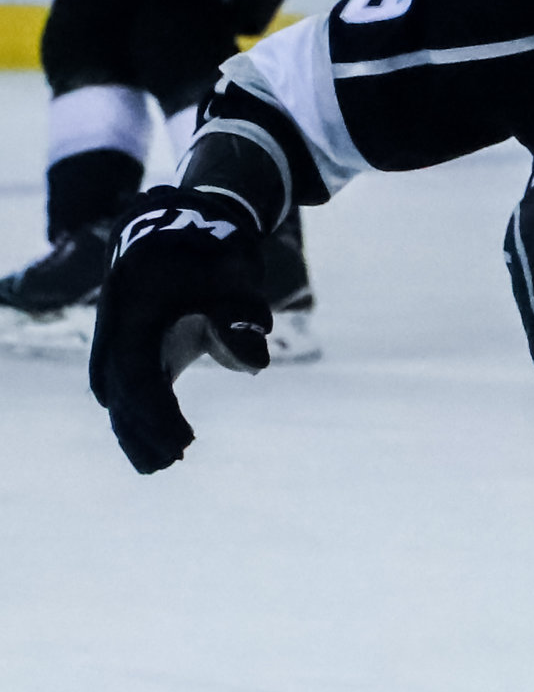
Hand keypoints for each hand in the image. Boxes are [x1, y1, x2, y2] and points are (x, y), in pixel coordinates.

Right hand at [90, 189, 271, 473]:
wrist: (186, 225)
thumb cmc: (215, 253)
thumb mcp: (235, 278)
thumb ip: (242, 318)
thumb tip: (256, 366)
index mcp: (135, 311)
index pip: (137, 373)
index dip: (156, 411)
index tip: (183, 442)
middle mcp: (118, 327)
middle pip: (121, 389)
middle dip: (142, 428)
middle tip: (169, 463)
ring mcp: (122, 335)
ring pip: (118, 391)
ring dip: (134, 428)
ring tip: (158, 466)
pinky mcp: (135, 344)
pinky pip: (127, 385)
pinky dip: (138, 414)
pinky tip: (153, 448)